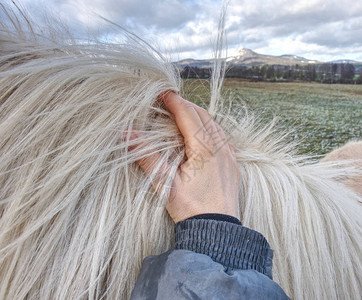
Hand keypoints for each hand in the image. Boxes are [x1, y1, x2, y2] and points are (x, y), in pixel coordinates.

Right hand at [127, 92, 239, 222]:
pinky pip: (223, 137)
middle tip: (168, 100)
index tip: (161, 92)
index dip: (174, 102)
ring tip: (183, 111)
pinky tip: (203, 132)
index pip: (188, 116)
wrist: (217, 232)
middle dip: (185, 105)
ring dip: (198, 115)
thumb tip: (128, 134)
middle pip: (202, 116)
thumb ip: (147, 157)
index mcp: (205, 149)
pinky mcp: (232, 165)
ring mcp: (229, 156)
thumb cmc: (191, 210)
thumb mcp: (165, 184)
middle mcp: (220, 148)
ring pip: (214, 125)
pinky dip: (210, 127)